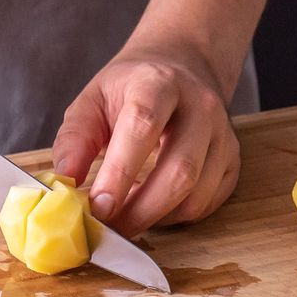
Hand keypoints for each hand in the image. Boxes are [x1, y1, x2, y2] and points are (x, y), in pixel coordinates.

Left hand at [52, 43, 239, 236]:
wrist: (181, 67)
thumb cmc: (130, 89)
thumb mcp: (93, 99)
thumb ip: (75, 139)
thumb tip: (64, 182)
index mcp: (159, 83)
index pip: (144, 127)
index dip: (120, 172)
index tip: (98, 207)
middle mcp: (201, 107)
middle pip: (180, 170)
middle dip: (141, 210)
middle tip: (108, 229)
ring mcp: (223, 135)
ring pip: (197, 195)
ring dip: (157, 217)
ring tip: (125, 215)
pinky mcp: (232, 160)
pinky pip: (207, 203)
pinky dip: (175, 216)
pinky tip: (152, 206)